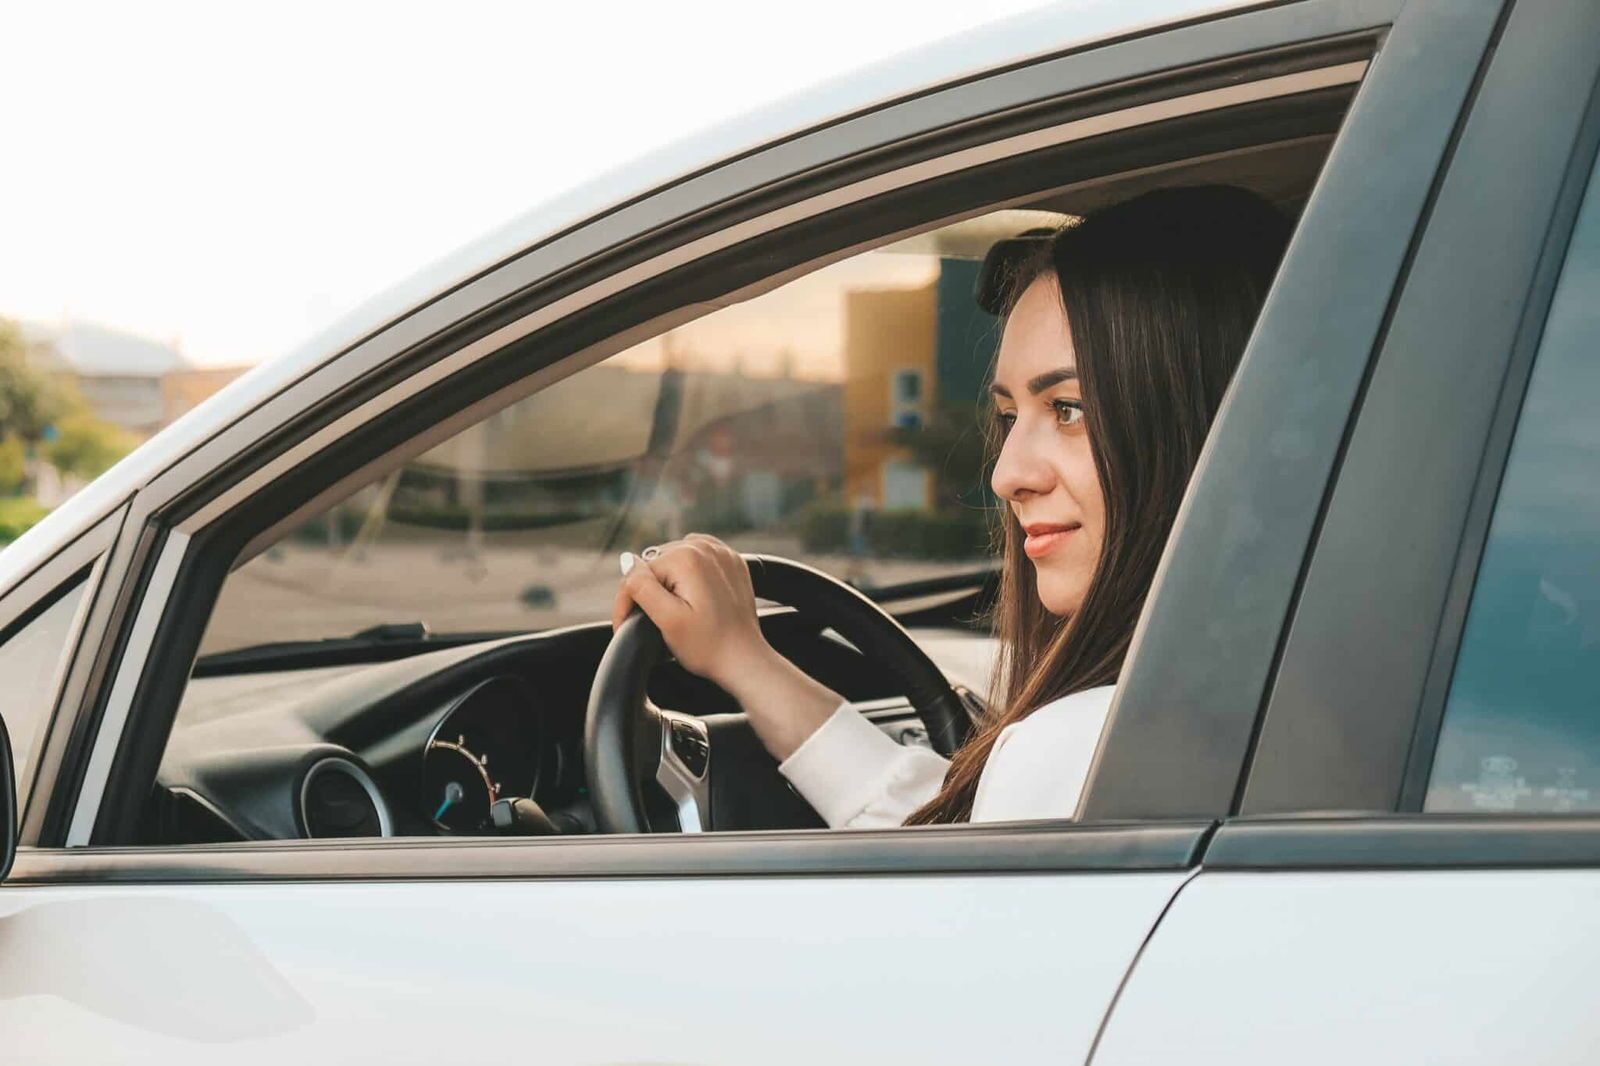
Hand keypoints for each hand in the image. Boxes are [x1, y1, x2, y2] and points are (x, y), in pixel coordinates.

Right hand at [611, 534, 842, 759]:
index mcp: (687, 557)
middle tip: (650, 622)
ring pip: (675, 560)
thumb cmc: (708, 646)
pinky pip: (698, 560)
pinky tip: (690, 597)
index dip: (626, 602)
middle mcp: (705, 547)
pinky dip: (689, 575)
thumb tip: (626, 560)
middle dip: (648, 590)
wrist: (744, 660)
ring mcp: (721, 553)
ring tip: (672, 610)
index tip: (624, 627)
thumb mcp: (667, 619)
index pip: (639, 573)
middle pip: (656, 564)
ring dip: (668, 582)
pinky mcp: (731, 564)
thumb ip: (641, 587)